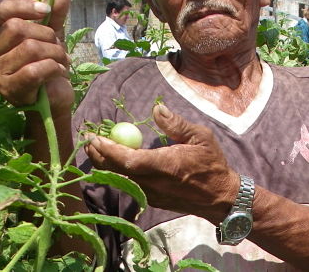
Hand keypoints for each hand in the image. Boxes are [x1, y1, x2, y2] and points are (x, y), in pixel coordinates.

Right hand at [0, 0, 72, 113]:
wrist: (53, 98)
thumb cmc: (46, 62)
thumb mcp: (51, 33)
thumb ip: (55, 11)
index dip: (22, 5)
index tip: (46, 10)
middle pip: (17, 28)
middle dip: (47, 35)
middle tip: (57, 45)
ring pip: (30, 48)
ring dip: (55, 52)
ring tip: (60, 60)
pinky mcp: (9, 90)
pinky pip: (35, 69)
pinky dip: (54, 67)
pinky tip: (59, 71)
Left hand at [85, 104, 239, 222]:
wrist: (220, 197)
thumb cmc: (212, 164)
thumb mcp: (201, 137)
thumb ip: (176, 124)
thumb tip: (157, 109)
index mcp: (165, 165)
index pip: (128, 159)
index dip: (108, 149)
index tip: (95, 137)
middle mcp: (154, 183)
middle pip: (116, 170)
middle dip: (99, 154)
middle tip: (88, 139)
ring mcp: (151, 194)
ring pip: (120, 179)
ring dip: (105, 164)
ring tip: (95, 148)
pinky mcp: (152, 200)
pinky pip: (128, 185)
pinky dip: (117, 173)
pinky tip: (113, 162)